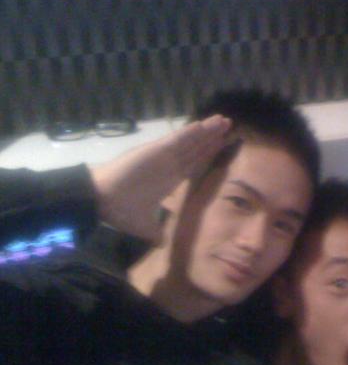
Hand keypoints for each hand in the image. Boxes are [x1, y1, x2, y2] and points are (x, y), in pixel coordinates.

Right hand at [90, 115, 231, 241]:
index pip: (194, 164)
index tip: (221, 146)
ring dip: (207, 131)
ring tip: (224, 120)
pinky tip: (205, 124)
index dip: (208, 154)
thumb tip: (160, 245)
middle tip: (229, 126)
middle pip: (196, 149)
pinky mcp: (155, 150)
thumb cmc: (120, 210)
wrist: (100, 201)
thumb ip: (156, 232)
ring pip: (190, 141)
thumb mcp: (145, 226)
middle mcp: (169, 165)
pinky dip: (191, 132)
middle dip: (212, 138)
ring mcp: (163, 156)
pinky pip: (177, 139)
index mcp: (168, 179)